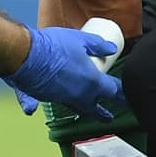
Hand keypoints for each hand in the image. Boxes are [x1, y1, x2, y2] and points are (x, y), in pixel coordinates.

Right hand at [1, 26, 124, 119]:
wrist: (26, 55)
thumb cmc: (55, 45)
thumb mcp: (81, 40)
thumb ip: (97, 45)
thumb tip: (111, 48)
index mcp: (93, 82)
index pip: (113, 91)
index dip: (122, 94)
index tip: (129, 98)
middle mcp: (80, 95)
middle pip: (97, 107)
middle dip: (105, 112)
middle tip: (110, 117)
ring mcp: (64, 99)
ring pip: (78, 108)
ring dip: (86, 111)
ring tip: (90, 113)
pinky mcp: (49, 98)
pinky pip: (56, 103)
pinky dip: (59, 104)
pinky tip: (43, 108)